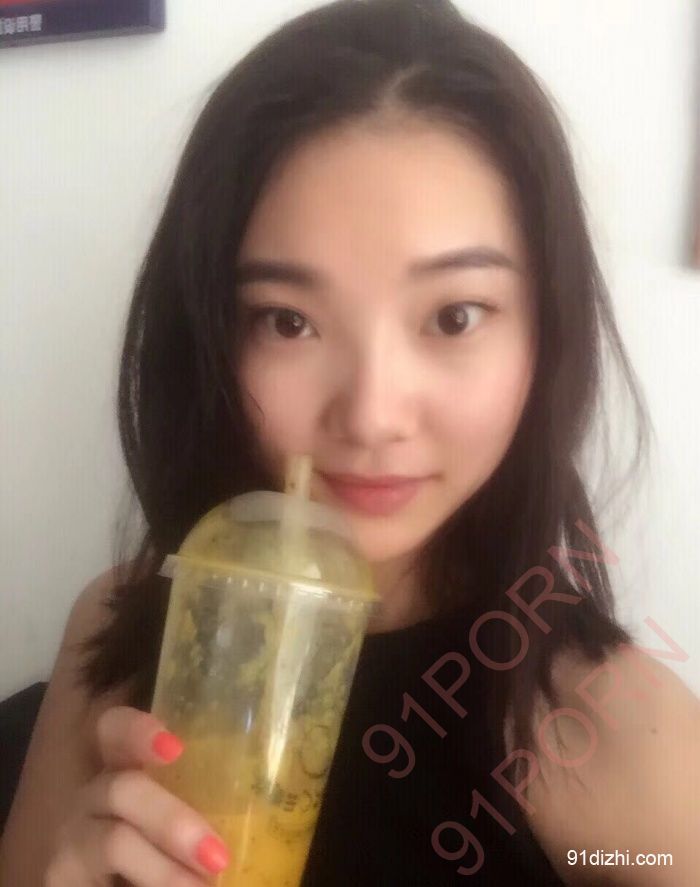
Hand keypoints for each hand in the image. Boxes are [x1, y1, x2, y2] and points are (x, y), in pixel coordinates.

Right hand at [45, 706, 230, 885]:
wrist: (132, 882)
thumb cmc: (175, 845)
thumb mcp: (193, 820)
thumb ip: (215, 805)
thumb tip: (274, 805)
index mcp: (127, 769)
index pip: (114, 731)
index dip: (137, 730)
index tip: (174, 748)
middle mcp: (95, 796)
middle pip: (123, 789)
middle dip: (172, 822)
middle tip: (216, 857)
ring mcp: (73, 838)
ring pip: (114, 842)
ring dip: (162, 870)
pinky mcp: (61, 878)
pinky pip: (93, 881)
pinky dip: (145, 884)